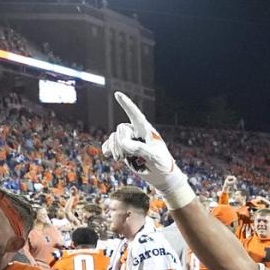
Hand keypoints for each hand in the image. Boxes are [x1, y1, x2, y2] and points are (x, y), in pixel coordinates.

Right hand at [102, 92, 192, 206]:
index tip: (117, 94)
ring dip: (115, 149)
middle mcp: (136, 132)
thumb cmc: (162, 164)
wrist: (160, 175)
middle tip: (129, 155)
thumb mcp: (155, 157)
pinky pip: (109, 144)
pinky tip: (108, 155)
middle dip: (122, 142)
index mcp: (146, 130)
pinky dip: (108, 149)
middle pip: (121, 129)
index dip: (126, 105)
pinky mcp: (123, 150)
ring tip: (121, 159)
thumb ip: (140, 149)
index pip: (135, 115)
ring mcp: (128, 141)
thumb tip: (124, 143)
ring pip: (114, 137)